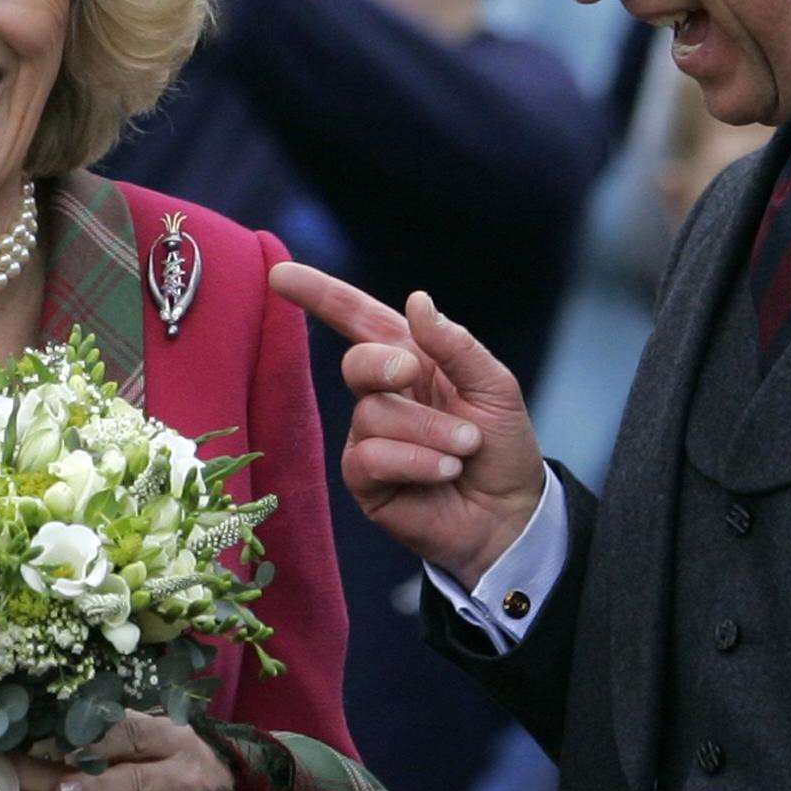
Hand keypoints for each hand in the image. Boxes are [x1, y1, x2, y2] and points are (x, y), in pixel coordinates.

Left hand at [52, 713, 234, 790]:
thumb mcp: (170, 737)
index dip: (103, 742)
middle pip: (136, 782)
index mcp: (178, 743)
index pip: (138, 736)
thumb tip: (77, 722)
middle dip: (96, 787)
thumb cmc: (186, 764)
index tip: (68, 749)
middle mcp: (185, 780)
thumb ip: (131, 731)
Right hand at [269, 263, 543, 587]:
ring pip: (373, 415)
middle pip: (356, 363)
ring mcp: (369, 437)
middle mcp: (384, 394)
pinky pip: (370, 457)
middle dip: (383, 366)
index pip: (358, 319)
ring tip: (464, 450)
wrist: (511, 515)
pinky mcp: (364, 480)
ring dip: (428, 431)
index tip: (280, 275)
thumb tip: (417, 300)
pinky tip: (444, 471)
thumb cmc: (503, 448)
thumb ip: (456, 345)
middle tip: (414, 375)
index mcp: (412, 359)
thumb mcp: (495, 387)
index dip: (319, 295)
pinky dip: (415, 461)